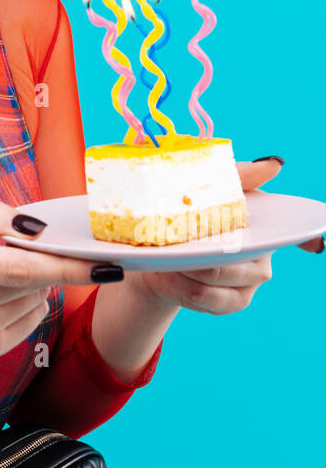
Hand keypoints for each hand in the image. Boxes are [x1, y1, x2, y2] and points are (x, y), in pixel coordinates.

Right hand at [0, 199, 97, 361]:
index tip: (103, 262)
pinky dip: (32, 302)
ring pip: (36, 302)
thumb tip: (38, 229)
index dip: (63, 265)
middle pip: (31, 285)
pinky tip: (8, 292)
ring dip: (42, 282)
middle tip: (87, 256)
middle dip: (64, 269)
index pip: (16, 267)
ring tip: (16, 268)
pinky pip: (32, 321)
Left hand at [127, 154, 323, 312]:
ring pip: (221, 282)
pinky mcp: (230, 302)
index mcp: (260, 225)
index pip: (292, 233)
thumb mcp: (205, 186)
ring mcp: (248, 282)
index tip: (313, 243)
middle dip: (210, 257)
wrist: (157, 253)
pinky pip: (206, 299)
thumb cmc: (186, 213)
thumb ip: (238, 176)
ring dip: (189, 272)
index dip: (306, 238)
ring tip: (171, 260)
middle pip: (245, 263)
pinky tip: (170, 276)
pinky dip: (182, 287)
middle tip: (184, 247)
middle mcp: (261, 255)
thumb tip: (274, 165)